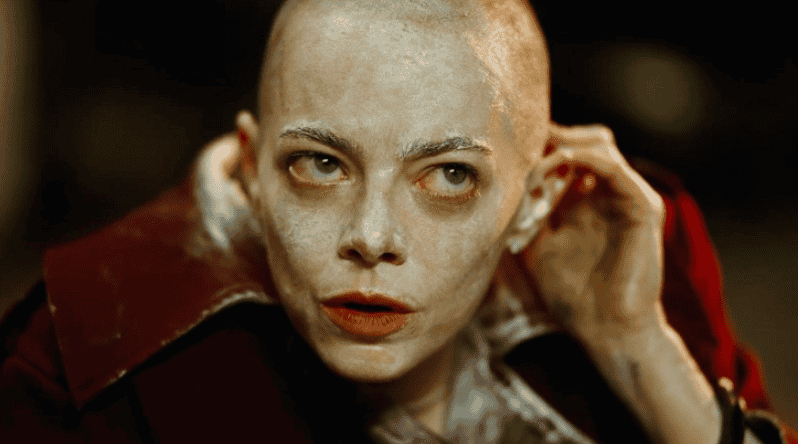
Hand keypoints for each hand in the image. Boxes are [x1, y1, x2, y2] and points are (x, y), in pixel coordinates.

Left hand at [519, 123, 667, 345]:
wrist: (605, 330)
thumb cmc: (573, 295)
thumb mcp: (535, 247)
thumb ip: (525, 215)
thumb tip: (498, 188)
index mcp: (589, 200)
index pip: (570, 152)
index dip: (543, 145)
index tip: (510, 149)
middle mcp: (611, 193)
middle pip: (588, 140)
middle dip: (554, 137)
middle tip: (523, 147)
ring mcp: (629, 198)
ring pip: (601, 146)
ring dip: (563, 147)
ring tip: (535, 165)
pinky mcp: (643, 208)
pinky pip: (614, 169)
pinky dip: (582, 160)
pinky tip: (557, 167)